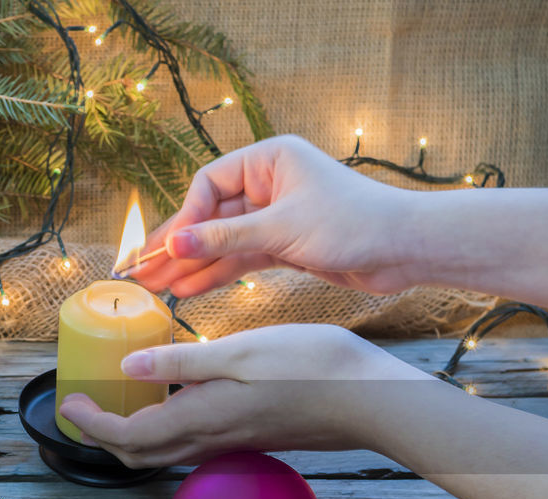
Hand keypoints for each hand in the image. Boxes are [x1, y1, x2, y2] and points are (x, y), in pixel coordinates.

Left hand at [57, 325, 430, 468]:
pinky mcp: (246, 437)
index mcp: (200, 419)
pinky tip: (168, 398)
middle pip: (138, 454)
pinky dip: (162, 429)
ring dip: (130, 436)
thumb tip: (127, 368)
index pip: (126, 436)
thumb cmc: (311, 368)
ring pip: (163, 452)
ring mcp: (229, 443)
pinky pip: (188, 443)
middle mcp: (209, 440)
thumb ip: (180, 364)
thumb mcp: (238, 352)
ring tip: (115, 402)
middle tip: (82, 409)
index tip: (69, 404)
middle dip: (101, 437)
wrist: (370, 399)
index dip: (90, 425)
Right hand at [127, 135, 418, 297]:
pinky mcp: (284, 244)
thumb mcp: (280, 229)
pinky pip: (240, 257)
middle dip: (178, 245)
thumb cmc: (354, 223)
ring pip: (222, 241)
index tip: (167, 248)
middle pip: (210, 215)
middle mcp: (270, 183)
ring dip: (191, 264)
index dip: (185, 217)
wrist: (406, 249)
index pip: (209, 184)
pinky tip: (189, 289)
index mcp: (270, 159)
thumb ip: (224, 239)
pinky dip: (216, 273)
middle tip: (141, 272)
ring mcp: (275, 215)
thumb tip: (174, 245)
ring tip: (157, 288)